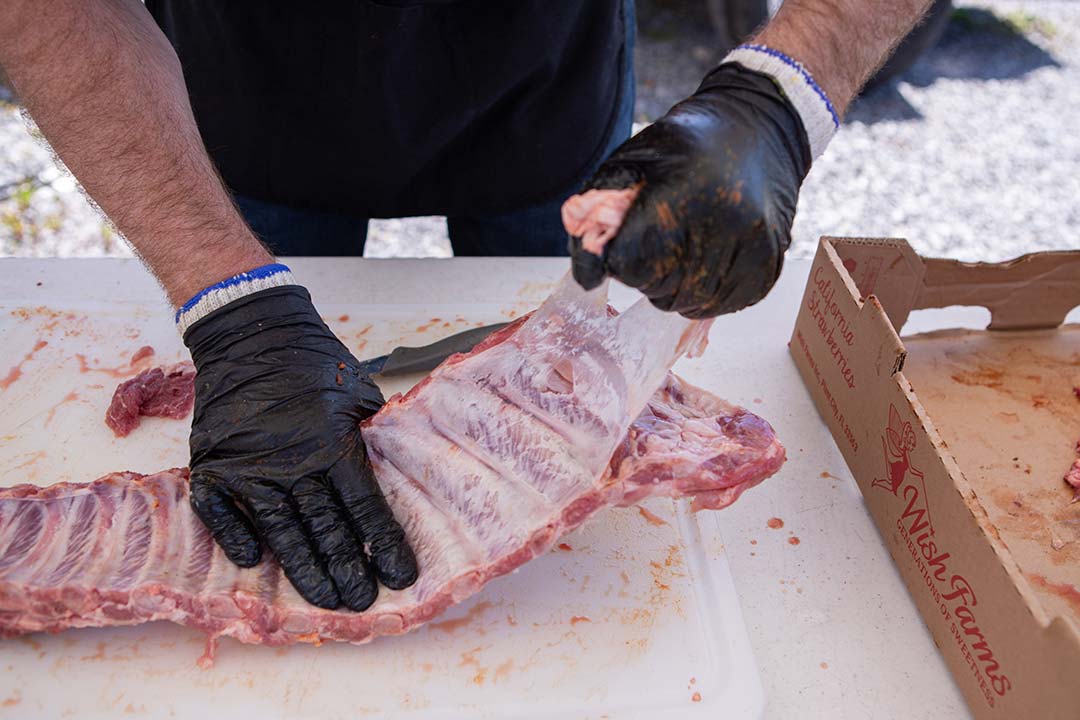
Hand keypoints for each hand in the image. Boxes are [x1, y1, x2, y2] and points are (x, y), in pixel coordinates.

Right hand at [183, 286, 416, 610]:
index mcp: (333, 442)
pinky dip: (236, 539)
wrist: (250, 331)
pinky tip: (253, 563)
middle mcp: (291, 461)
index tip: (400, 576)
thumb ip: (371, 435)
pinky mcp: (214, 465)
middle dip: (347, 570)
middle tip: (360, 603)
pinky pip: (222, 515)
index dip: (384, 545)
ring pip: (279, 532)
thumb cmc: (313, 361)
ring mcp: (248, 466)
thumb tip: (390, 473)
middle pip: (325, 530)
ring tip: (324, 600)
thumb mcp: (357, 392)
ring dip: (304, 570)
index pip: (365, 507)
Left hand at [570, 63, 811, 318]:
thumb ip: (598, 209)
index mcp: (684, 193)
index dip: (616, 260)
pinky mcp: (768, 268)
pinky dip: (703, 294)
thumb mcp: (633, 157)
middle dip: (644, 274)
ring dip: (673, 288)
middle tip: (652, 243)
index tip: (621, 244)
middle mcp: (726, 225)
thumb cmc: (686, 143)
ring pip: (689, 304)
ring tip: (678, 251)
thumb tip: (587, 272)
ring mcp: (753, 250)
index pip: (630, 264)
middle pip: (659, 288)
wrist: (759, 127)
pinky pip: (721, 306)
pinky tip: (704, 261)